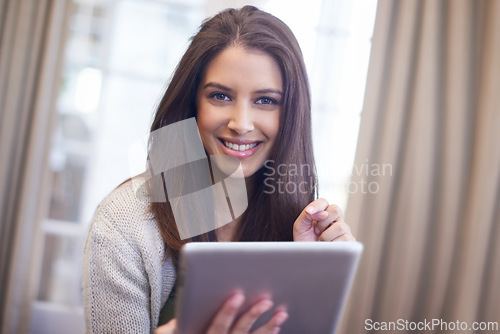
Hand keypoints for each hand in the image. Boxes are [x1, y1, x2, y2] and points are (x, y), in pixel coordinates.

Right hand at [155, 292, 287, 333]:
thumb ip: (171, 330)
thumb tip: (176, 322)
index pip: (217, 327)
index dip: (227, 312)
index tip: (238, 295)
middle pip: (239, 333)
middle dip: (253, 316)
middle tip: (267, 301)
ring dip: (268, 326)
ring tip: (281, 313)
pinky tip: (275, 327)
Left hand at [293, 198, 355, 241]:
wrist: (307, 259)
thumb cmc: (304, 242)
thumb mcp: (300, 227)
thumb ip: (307, 215)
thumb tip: (323, 213)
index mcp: (323, 214)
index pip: (324, 202)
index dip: (317, 205)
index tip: (308, 212)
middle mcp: (335, 220)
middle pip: (336, 209)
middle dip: (322, 221)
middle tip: (316, 231)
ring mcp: (344, 230)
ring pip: (340, 225)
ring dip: (326, 236)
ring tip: (321, 242)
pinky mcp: (349, 242)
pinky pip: (345, 239)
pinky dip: (334, 244)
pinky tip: (329, 247)